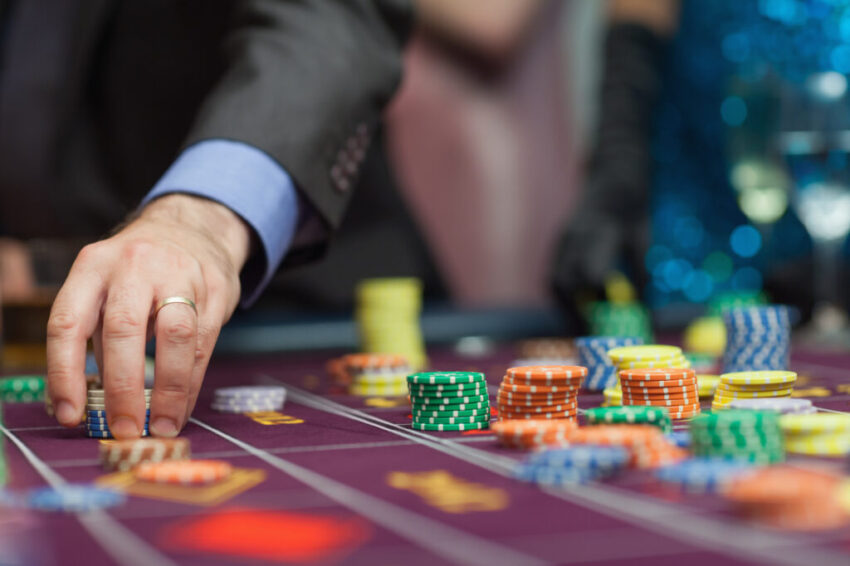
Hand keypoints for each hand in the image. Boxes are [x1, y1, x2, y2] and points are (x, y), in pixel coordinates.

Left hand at [47, 194, 250, 437]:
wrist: (193, 228)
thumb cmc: (138, 271)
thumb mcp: (104, 284)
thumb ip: (95, 332)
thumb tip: (86, 401)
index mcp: (92, 265)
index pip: (68, 323)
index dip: (65, 374)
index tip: (70, 415)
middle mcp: (134, 265)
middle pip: (124, 330)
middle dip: (123, 388)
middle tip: (124, 427)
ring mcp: (179, 273)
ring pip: (174, 337)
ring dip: (168, 390)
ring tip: (161, 425)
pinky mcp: (214, 288)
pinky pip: (203, 343)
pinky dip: (191, 382)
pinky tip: (181, 406)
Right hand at [551, 207, 648, 327]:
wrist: (610, 178)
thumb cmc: (631, 210)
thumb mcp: (642, 240)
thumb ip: (641, 275)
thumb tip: (646, 315)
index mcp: (598, 232)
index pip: (591, 273)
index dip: (597, 304)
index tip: (608, 321)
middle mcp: (574, 236)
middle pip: (565, 282)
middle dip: (574, 312)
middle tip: (589, 335)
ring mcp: (561, 239)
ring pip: (554, 280)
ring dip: (564, 307)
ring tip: (579, 327)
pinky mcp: (557, 244)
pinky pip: (553, 275)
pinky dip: (562, 296)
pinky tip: (574, 309)